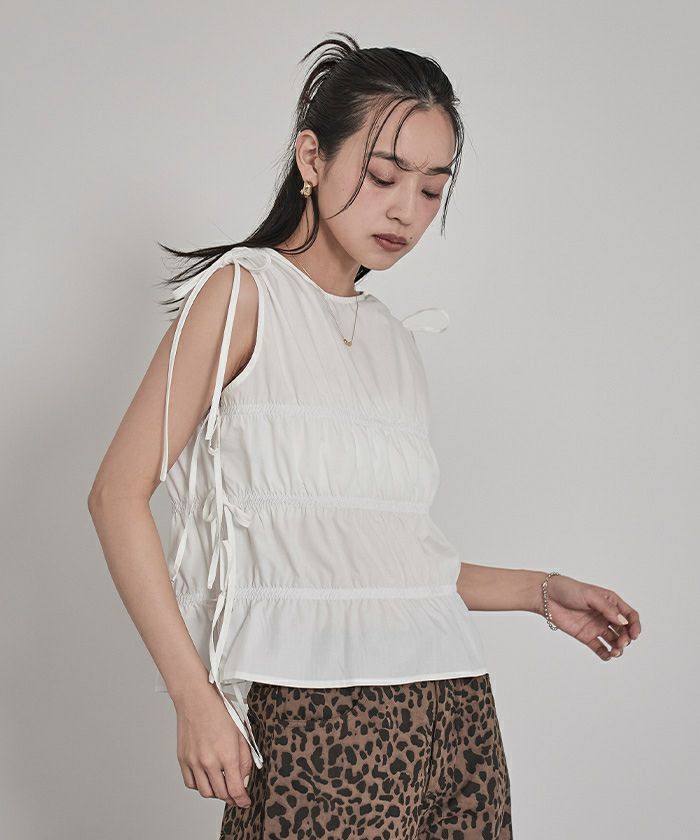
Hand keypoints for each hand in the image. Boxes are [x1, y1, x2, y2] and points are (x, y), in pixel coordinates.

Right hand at [173, 681, 252, 808]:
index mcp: (227, 754)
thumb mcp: (240, 732)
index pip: (235, 789)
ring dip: (215, 793)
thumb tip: (245, 777)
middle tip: (235, 795)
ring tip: (221, 785)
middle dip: (230, 797)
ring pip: (205, 792)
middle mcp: (209, 762)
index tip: (245, 802)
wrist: (195, 699)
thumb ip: (245, 758)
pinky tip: (206, 778)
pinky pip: (191, 783)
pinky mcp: (183, 760)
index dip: (242, 800)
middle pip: (221, 794)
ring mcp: (194, 762)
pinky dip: (199, 785)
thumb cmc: (218, 711)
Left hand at [537, 574, 640, 660]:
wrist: (546, 597)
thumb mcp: (590, 595)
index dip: (635, 626)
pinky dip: (606, 654)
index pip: (630, 616)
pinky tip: (607, 655)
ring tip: (615, 651)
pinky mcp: (586, 636)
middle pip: (624, 631)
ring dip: (618, 648)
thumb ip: (607, 609)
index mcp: (610, 602)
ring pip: (614, 641)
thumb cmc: (568, 589)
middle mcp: (606, 615)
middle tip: (622, 643)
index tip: (634, 635)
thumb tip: (623, 622)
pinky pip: (600, 648)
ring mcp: (596, 626)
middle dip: (626, 639)